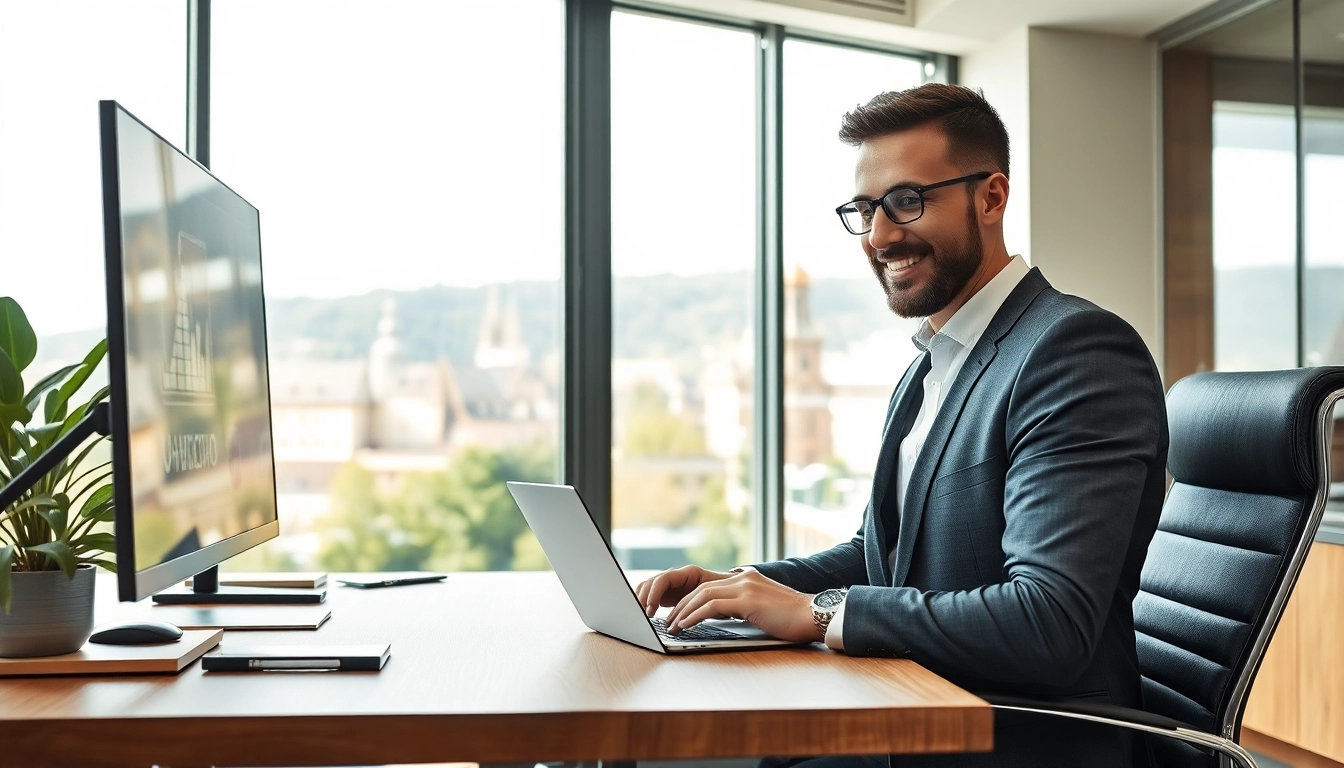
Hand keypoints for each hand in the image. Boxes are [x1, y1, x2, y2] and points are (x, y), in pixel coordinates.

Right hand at [635, 565, 734, 616]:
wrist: (730, 588)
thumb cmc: (727, 589)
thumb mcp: (720, 592)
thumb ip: (711, 596)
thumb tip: (706, 606)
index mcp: (688, 573)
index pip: (663, 579)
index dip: (655, 594)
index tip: (651, 610)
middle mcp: (677, 577)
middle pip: (651, 583)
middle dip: (644, 599)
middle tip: (642, 616)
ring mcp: (671, 585)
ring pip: (648, 588)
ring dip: (642, 601)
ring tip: (641, 617)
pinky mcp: (668, 594)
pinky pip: (650, 595)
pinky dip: (645, 604)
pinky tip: (645, 615)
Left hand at [664, 569, 822, 643]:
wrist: (814, 615)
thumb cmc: (792, 618)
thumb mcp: (764, 606)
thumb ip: (745, 604)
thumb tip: (727, 614)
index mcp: (746, 578)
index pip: (710, 585)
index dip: (691, 599)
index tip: (679, 613)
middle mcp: (743, 578)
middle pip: (702, 588)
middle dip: (682, 605)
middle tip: (669, 621)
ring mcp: (745, 587)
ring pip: (703, 596)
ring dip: (684, 612)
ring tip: (673, 626)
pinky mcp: (748, 600)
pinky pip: (712, 606)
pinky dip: (695, 616)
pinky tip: (687, 625)